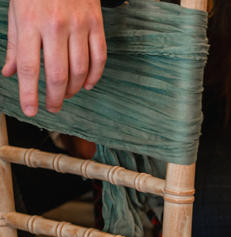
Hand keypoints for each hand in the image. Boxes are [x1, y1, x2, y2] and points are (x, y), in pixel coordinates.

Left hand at [2, 0, 106, 116]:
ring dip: (74, 89)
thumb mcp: (16, 12)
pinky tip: (87, 84)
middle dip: (55, 97)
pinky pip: (99, 57)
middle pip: (58, 74)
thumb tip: (10, 73)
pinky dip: (95, 75)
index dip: (30, 93)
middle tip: (53, 107)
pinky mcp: (96, 24)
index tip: (31, 110)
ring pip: (80, 69)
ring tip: (68, 94)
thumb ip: (16, 45)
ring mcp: (79, 25)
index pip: (30, 68)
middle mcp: (55, 26)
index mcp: (30, 23)